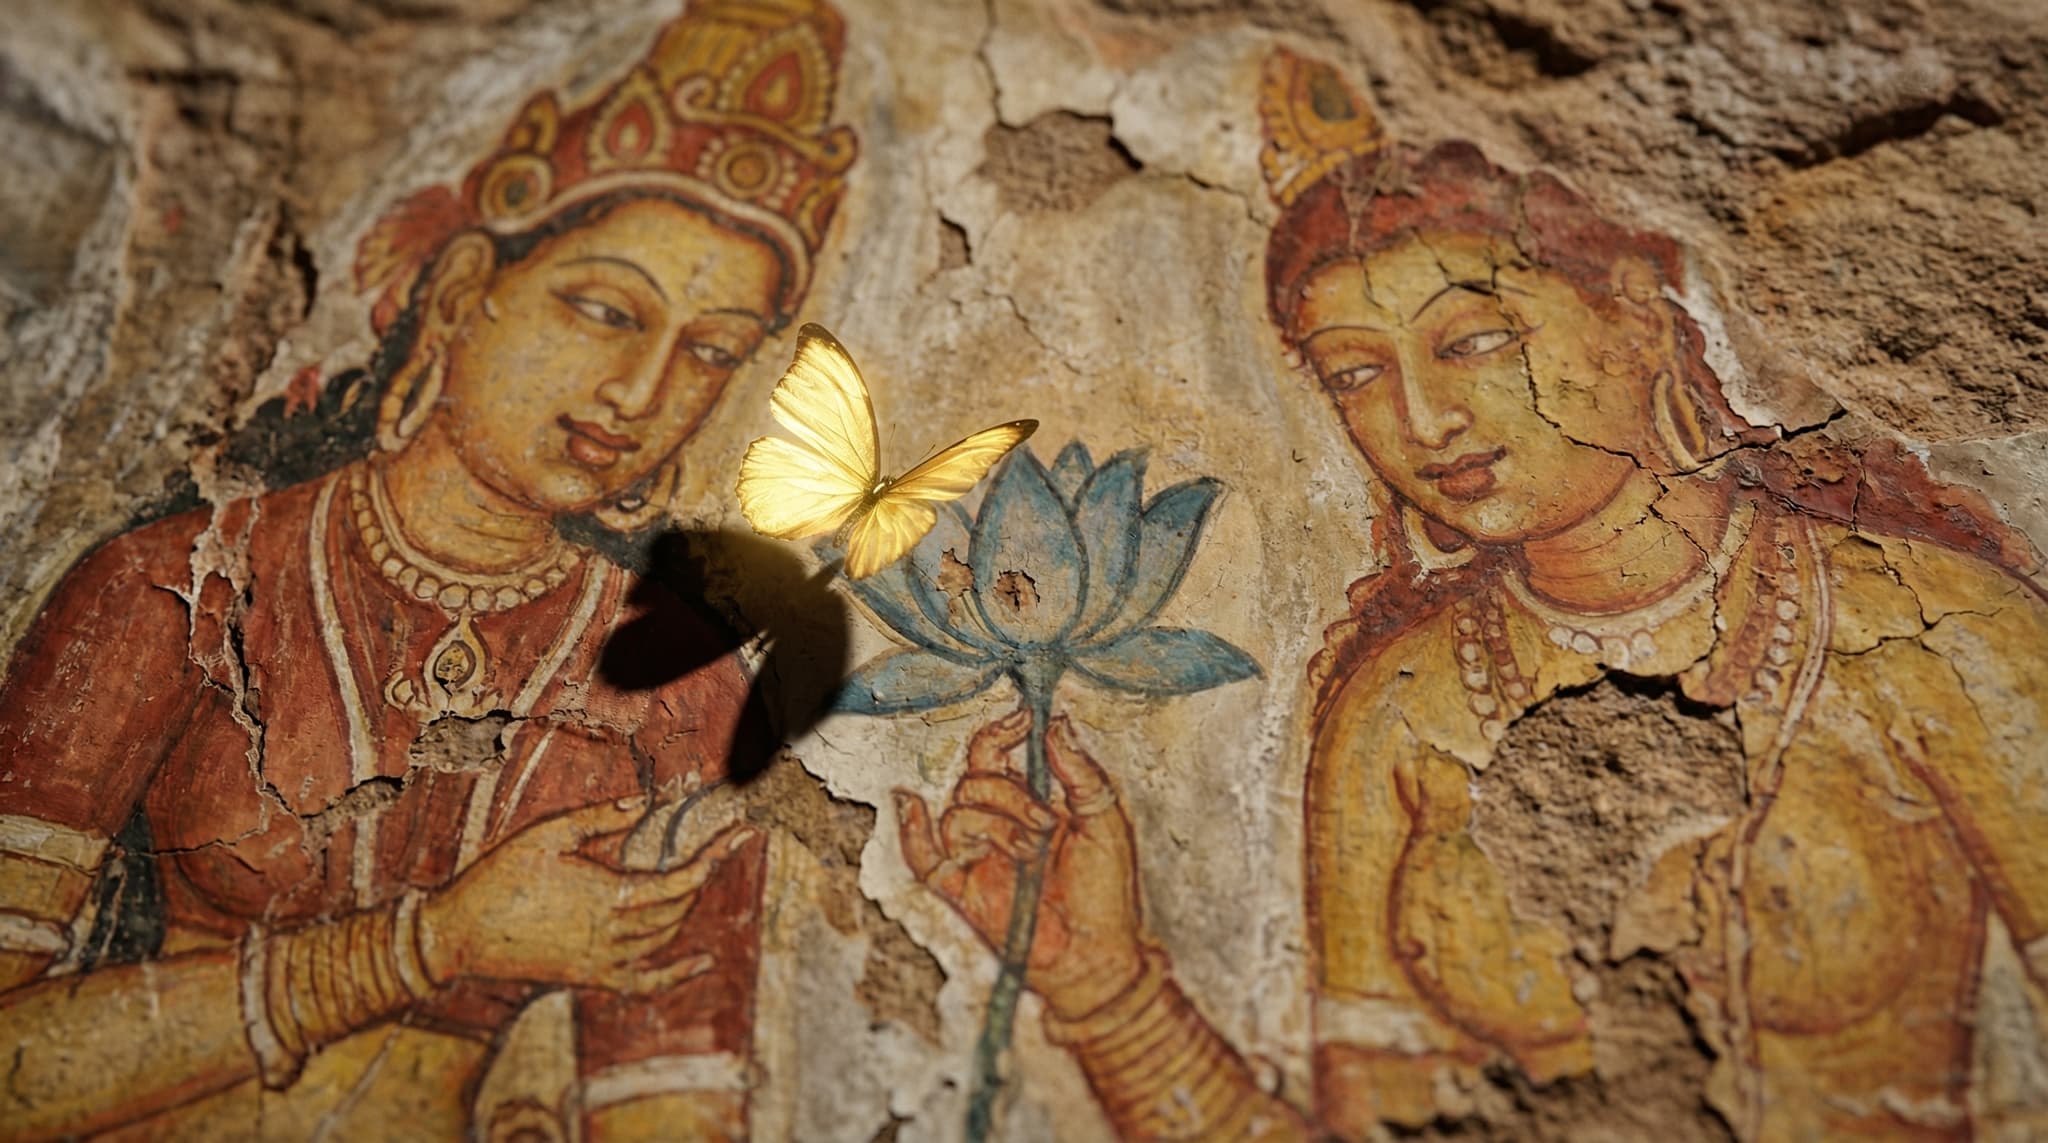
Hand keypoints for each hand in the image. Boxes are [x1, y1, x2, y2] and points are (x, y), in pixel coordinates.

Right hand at [421, 796, 754, 993]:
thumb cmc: (499, 877)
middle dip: (707, 873)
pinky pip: (644, 982)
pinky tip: (700, 964)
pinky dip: (676, 975)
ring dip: (687, 906)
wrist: (459, 936)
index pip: (680, 880)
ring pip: (666, 937)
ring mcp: (603, 960)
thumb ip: (601, 818)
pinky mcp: (589, 977)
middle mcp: (613, 934)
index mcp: (608, 895)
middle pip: (679, 906)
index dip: (716, 857)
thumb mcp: (547, 834)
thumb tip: (646, 801)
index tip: (741, 835)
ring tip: (697, 873)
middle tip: (723, 844)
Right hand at [895, 708, 1146, 1019]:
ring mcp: (977, 857)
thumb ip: (1079, 770)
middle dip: (1009, 795)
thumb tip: (1056, 720)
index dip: (1001, 732)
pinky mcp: (962, 890)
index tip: (1023, 719)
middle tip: (1047, 825)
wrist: (1099, 953)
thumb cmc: (1107, 889)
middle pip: (974, 781)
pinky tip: (910, 805)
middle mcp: (996, 823)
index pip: (995, 753)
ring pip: (958, 814)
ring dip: (995, 825)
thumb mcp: (1104, 819)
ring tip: (1032, 852)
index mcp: (1027, 801)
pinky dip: (910, 832)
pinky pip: (923, 858)